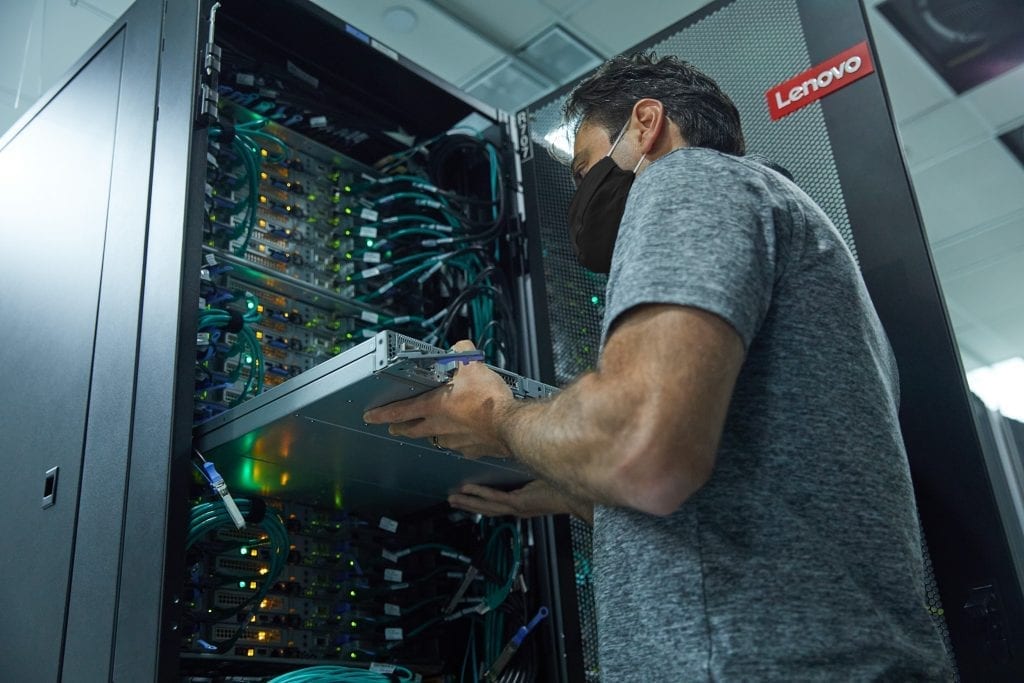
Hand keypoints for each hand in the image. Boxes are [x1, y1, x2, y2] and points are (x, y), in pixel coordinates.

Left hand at [363, 340, 516, 457]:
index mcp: (435, 407)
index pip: (400, 411)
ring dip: (431, 433)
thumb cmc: (490, 401)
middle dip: (401, 428)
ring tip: (433, 429)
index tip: (371, 417)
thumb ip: (462, 352)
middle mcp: (441, 427)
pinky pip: (459, 446)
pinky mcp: (472, 450)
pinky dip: (459, 440)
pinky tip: (465, 434)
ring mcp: (456, 441)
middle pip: (413, 430)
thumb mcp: (473, 365)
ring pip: (436, 438)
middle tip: (395, 427)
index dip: (382, 414)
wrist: (512, 426)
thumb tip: (461, 347)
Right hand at [449, 481, 590, 521]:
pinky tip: (469, 491)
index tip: (466, 496)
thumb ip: (531, 471)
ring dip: (469, 503)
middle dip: (468, 505)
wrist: (578, 496)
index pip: (496, 504)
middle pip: (487, 509)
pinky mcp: (520, 503)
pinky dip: (481, 495)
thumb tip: (525, 456)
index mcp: (522, 503)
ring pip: (487, 507)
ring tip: (453, 499)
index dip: (480, 501)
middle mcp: (518, 508)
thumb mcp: (542, 478)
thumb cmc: (564, 488)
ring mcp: (518, 507)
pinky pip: (496, 499)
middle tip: (452, 501)